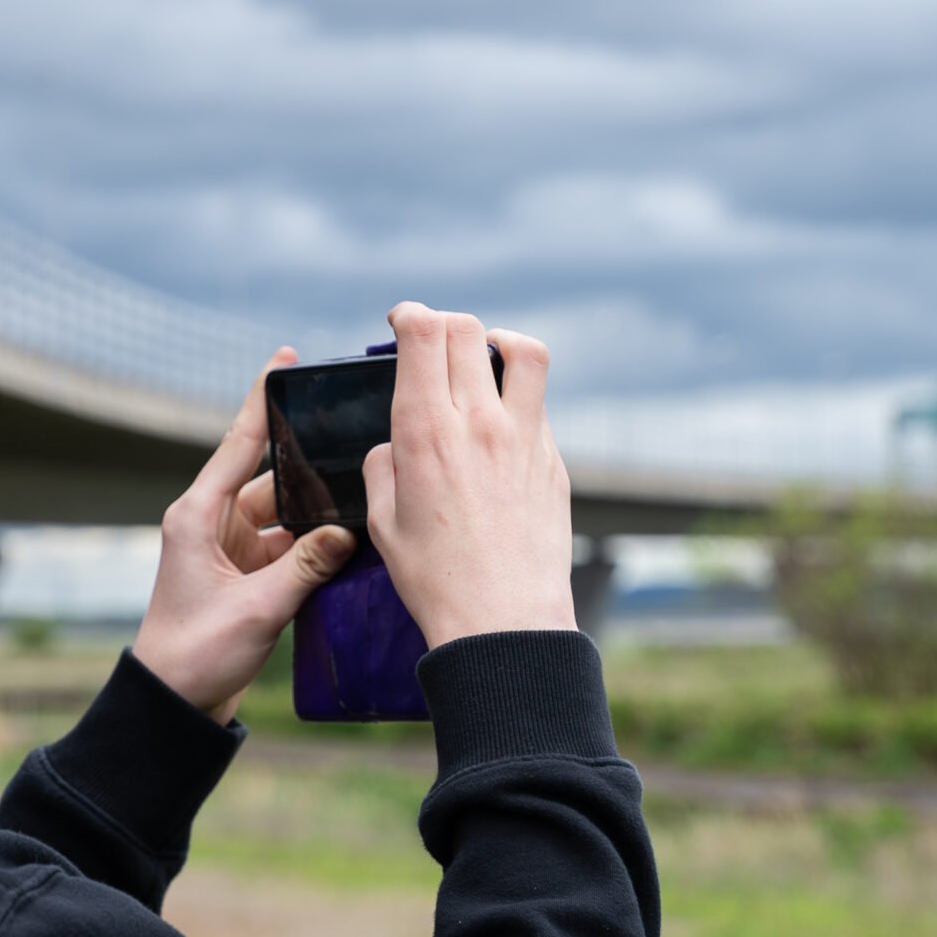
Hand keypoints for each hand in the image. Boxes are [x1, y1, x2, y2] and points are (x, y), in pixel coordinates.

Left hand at [132, 349, 357, 722]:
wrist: (173, 707)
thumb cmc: (196, 655)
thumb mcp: (258, 609)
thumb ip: (306, 566)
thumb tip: (346, 531)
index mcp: (199, 515)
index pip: (240, 443)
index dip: (264, 399)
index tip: (286, 358)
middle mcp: (212, 524)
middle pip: (274, 478)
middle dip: (314, 468)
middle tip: (359, 443)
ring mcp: (230, 551)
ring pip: (288, 516)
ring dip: (320, 516)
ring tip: (367, 497)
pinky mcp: (246, 578)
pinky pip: (290, 548)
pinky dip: (316, 548)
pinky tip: (351, 543)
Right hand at [360, 303, 576, 650]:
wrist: (502, 621)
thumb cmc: (434, 579)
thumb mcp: (383, 520)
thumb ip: (383, 465)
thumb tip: (395, 443)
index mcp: (425, 432)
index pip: (425, 333)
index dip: (410, 314)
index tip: (401, 321)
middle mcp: (478, 422)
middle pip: (467, 330)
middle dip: (443, 323)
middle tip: (431, 341)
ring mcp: (524, 438)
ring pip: (523, 351)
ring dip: (497, 342)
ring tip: (484, 358)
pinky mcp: (553, 461)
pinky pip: (536, 407)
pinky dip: (515, 401)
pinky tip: (497, 430)